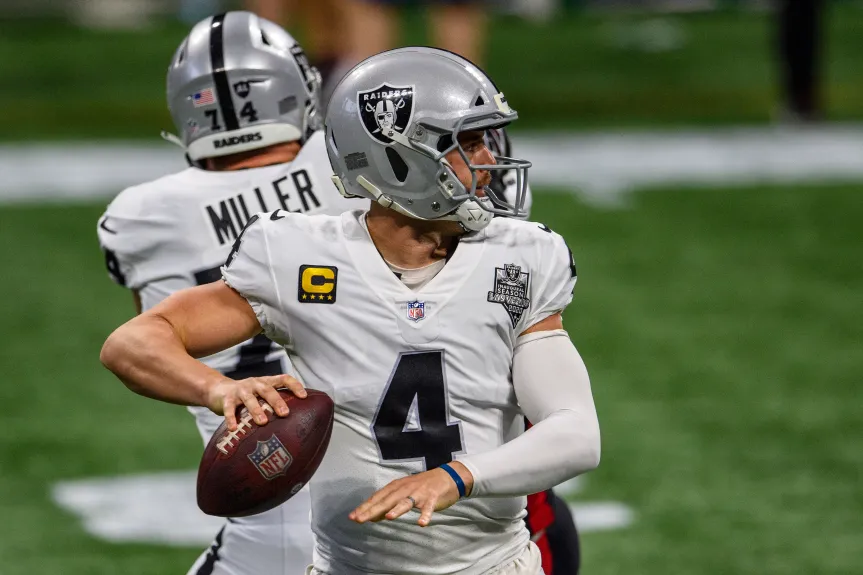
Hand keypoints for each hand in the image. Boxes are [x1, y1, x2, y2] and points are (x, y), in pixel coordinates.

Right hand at [205, 374, 306, 430]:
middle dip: (276, 401)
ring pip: (249, 399)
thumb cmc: (246, 396)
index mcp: (266, 382)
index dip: (294, 385)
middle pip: (267, 390)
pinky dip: (231, 418)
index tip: (304, 396)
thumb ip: (273, 403)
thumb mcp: (260, 395)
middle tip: (285, 413)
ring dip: (256, 410)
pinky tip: (234, 428)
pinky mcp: (226, 399)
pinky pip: (229, 409)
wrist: (218, 390)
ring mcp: (240, 390)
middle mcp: (254, 384)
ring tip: (263, 422)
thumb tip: (294, 421)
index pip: (283, 378)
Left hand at [349, 461, 473, 526]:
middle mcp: (405, 488)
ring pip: (406, 502)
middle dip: (373, 510)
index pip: (377, 497)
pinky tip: (422, 523)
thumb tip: (372, 516)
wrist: (447, 476)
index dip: (365, 507)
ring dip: (398, 509)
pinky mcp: (432, 498)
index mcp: (396, 487)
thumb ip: (388, 503)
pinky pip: (428, 508)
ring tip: (388, 517)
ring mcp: (419, 493)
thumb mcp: (403, 492)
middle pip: (387, 500)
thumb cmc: (421, 486)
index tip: (352, 516)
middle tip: (360, 519)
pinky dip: (425, 515)